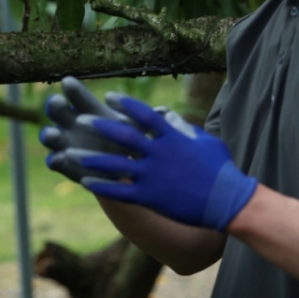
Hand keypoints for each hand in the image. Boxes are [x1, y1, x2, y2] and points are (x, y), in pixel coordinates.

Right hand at [39, 76, 140, 182]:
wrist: (121, 168)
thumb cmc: (128, 141)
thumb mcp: (137, 130)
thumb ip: (144, 121)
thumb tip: (164, 112)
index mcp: (88, 110)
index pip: (77, 96)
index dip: (72, 89)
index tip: (68, 81)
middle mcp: (71, 123)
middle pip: (57, 110)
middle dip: (55, 105)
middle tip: (57, 103)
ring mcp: (65, 143)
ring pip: (50, 135)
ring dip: (50, 134)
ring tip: (53, 134)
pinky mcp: (65, 163)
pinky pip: (55, 160)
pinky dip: (56, 159)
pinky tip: (58, 158)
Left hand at [76, 93, 256, 231]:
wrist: (229, 200)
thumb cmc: (221, 169)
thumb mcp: (206, 141)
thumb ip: (184, 128)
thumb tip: (169, 116)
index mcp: (172, 138)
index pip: (143, 115)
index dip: (125, 104)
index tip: (108, 96)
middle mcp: (159, 154)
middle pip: (124, 136)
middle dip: (100, 126)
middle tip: (79, 119)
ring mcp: (154, 176)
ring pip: (116, 164)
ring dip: (91, 158)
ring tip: (69, 152)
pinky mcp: (151, 197)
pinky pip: (120, 191)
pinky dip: (102, 186)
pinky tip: (84, 182)